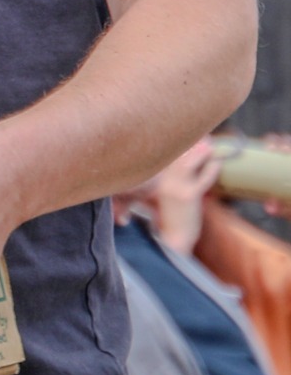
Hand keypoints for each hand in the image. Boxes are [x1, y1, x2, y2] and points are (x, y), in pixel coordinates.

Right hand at [145, 138, 218, 255]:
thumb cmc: (172, 218)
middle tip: (203, 135)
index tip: (189, 135)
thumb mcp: (167, 196)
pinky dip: (211, 170)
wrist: (172, 239)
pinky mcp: (188, 196)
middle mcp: (163, 180)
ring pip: (187, 162)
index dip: (178, 145)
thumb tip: (189, 168)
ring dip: (200, 152)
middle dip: (189, 144)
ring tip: (209, 144)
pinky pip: (202, 178)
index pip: (167, 156)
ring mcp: (175, 187)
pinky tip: (217, 163)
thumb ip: (173, 181)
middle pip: (176, 155)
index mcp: (157, 179)